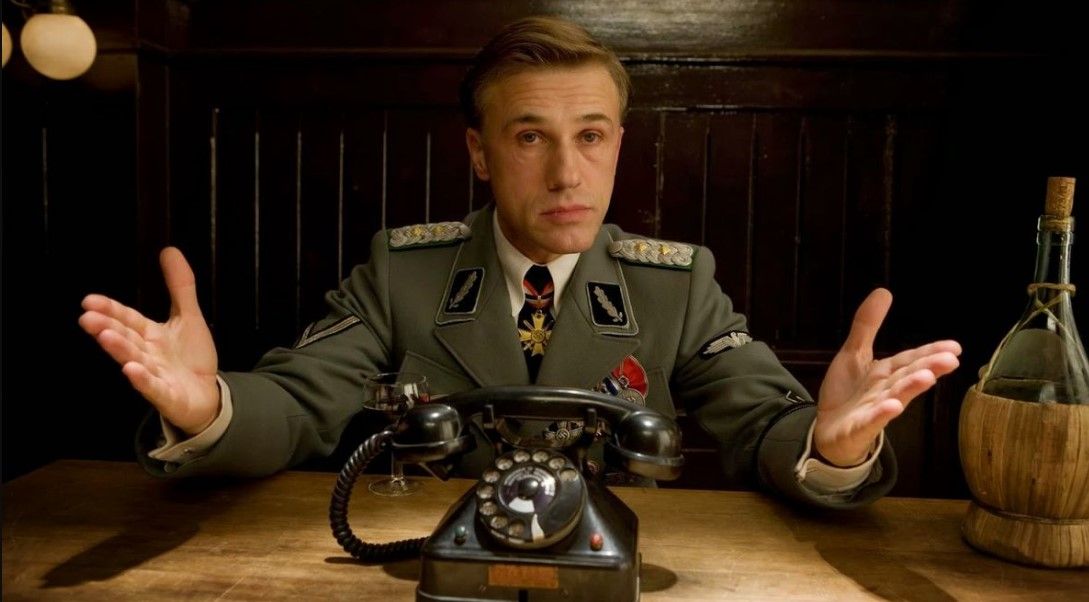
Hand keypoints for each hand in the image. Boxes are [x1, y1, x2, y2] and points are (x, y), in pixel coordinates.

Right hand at [79, 247, 219, 434]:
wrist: (208, 395)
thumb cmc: (192, 358)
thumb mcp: (189, 316)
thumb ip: (179, 286)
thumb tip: (169, 250)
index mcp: (150, 335)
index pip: (127, 319)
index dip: (110, 310)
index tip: (89, 300)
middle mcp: (148, 354)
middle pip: (126, 338)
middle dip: (107, 327)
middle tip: (86, 317)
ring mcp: (155, 376)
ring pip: (135, 360)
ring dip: (120, 350)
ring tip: (105, 337)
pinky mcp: (168, 395)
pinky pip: (153, 387)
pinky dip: (142, 379)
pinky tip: (131, 370)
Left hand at [814, 288, 960, 466]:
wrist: (828, 431)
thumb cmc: (848, 393)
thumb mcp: (854, 354)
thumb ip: (867, 325)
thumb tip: (884, 291)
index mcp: (887, 373)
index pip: (911, 359)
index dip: (931, 352)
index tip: (955, 347)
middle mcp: (885, 391)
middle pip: (908, 377)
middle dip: (928, 367)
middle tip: (950, 359)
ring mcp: (874, 411)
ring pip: (895, 397)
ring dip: (911, 388)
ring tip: (927, 377)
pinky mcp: (858, 428)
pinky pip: (872, 421)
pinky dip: (882, 414)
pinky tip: (893, 406)